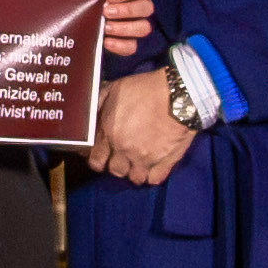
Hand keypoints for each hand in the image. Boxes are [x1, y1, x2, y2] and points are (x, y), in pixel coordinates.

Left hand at [92, 71, 193, 186]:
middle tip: (123, 156)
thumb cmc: (146, 89)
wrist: (177, 94)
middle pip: (115, 171)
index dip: (98, 158)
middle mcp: (125, 150)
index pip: (95, 161)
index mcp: (110, 133)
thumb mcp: (115, 89)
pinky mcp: (165, 162)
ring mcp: (145, 158)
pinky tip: (153, 165)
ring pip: (135, 178)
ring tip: (139, 161)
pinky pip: (154, 179)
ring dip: (135, 171)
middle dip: (117, 164)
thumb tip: (90, 116)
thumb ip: (99, 105)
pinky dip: (153, 174)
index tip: (103, 155)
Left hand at [98, 0, 155, 58]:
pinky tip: (107, 41)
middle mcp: (143, 5)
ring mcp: (141, 24)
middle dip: (126, 10)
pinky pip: (133, 46)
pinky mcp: (133, 42)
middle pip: (146, 8)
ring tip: (106, 27)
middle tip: (107, 12)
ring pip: (144, 27)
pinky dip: (120, 45)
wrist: (95, 14)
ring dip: (124, 28)